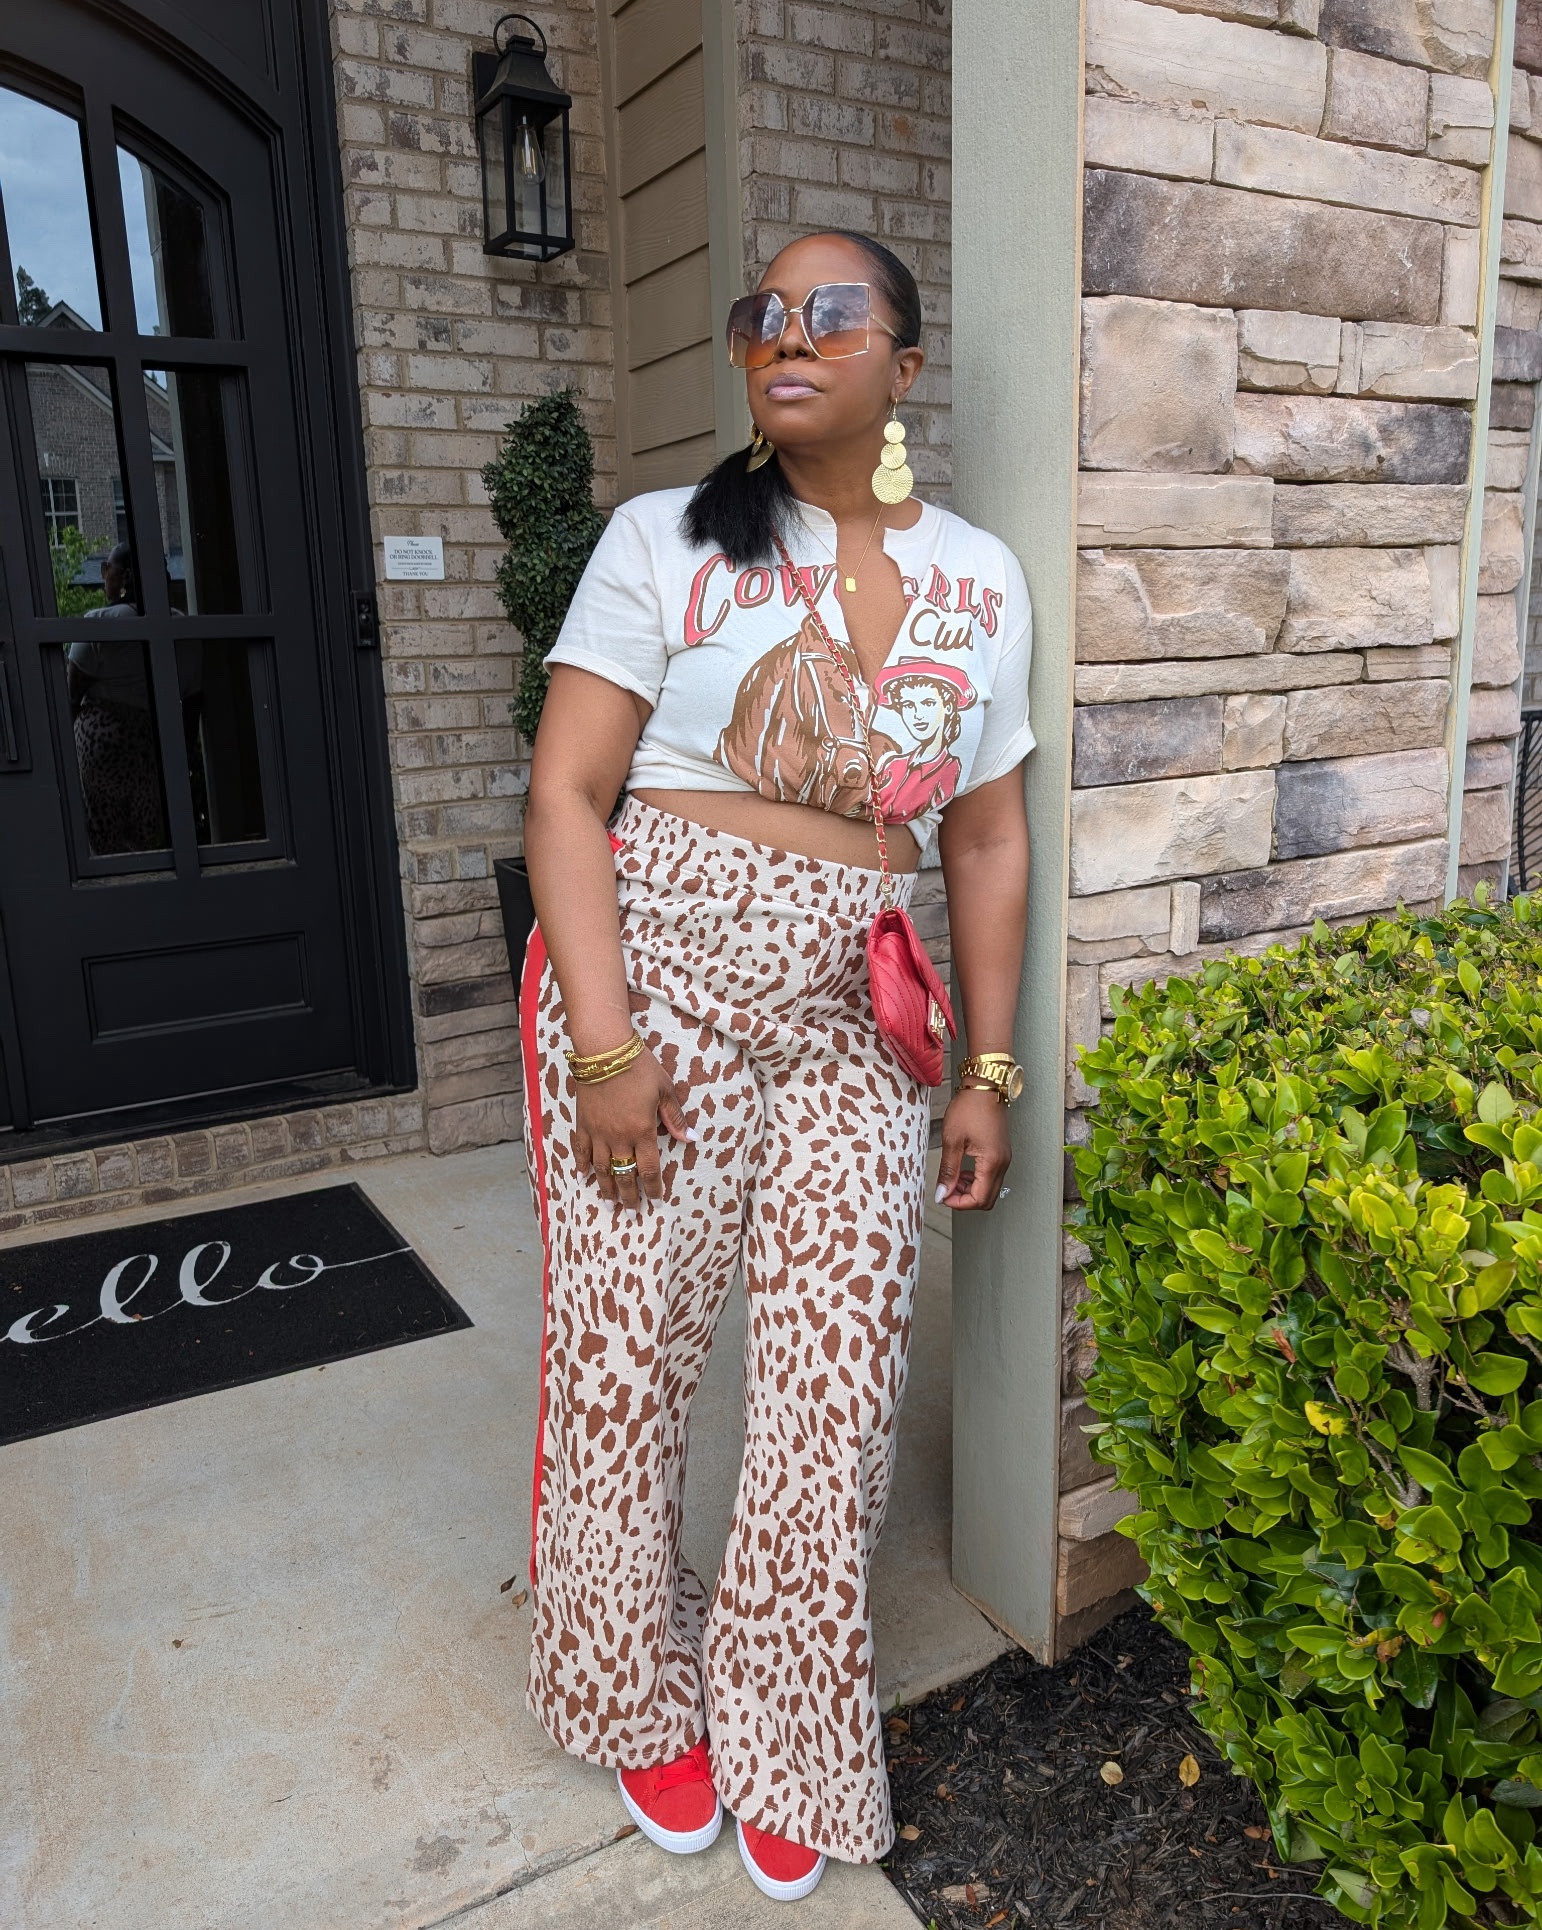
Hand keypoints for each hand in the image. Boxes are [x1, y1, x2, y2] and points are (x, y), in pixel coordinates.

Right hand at [574, 1045, 690, 1209]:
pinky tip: (583, 1177)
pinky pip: (580, 1150)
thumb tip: (690, 1139)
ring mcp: (598, 1132)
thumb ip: (674, 1118)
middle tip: (631, 1214)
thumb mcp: (664, 1090)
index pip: (649, 1169)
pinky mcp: (582, 1123)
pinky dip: (581, 1165)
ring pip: (601, 1168)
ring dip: (606, 1187)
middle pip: (624, 1175)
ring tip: (609, 1203)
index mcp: (642, 1131)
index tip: (656, 1201)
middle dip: (629, 1197)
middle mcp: (619, 1137)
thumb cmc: (639, 1067)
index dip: (653, 1188)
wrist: (604, 1050)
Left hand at [935, 1085, 1010, 1210]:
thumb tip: (942, 1193)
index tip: (943, 1196)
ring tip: (953, 1178)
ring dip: (970, 1189)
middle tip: (947, 1189)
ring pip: (990, 1188)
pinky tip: (963, 1169)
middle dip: (965, 1199)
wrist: (985, 1086)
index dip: (959, 1203)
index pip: (979, 1199)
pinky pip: (991, 1176)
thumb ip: (948, 1170)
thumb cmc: (970, 1107)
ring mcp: (1004, 1158)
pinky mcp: (1001, 1152)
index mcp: (992, 1162)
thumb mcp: (952, 1140)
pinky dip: (976, 1179)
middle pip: (987, 1198)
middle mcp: (1002, 1163)